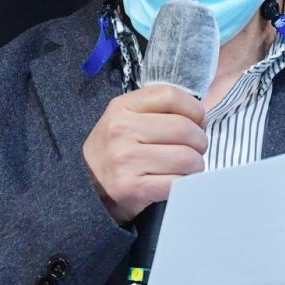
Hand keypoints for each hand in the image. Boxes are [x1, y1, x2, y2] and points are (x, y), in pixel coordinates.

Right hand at [82, 84, 207, 223]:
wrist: (84, 188)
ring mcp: (126, 160)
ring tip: (188, 167)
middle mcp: (122, 130)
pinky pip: (177, 182)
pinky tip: (178, 181)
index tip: (197, 122)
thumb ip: (156, 110)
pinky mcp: (133, 188)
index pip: (171, 95)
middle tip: (195, 150)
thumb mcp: (123, 119)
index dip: (194, 109)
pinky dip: (185, 183)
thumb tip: (200, 115)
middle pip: (184, 128)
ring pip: (186, 158)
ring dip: (196, 165)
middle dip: (200, 141)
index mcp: (121, 107)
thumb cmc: (113, 151)